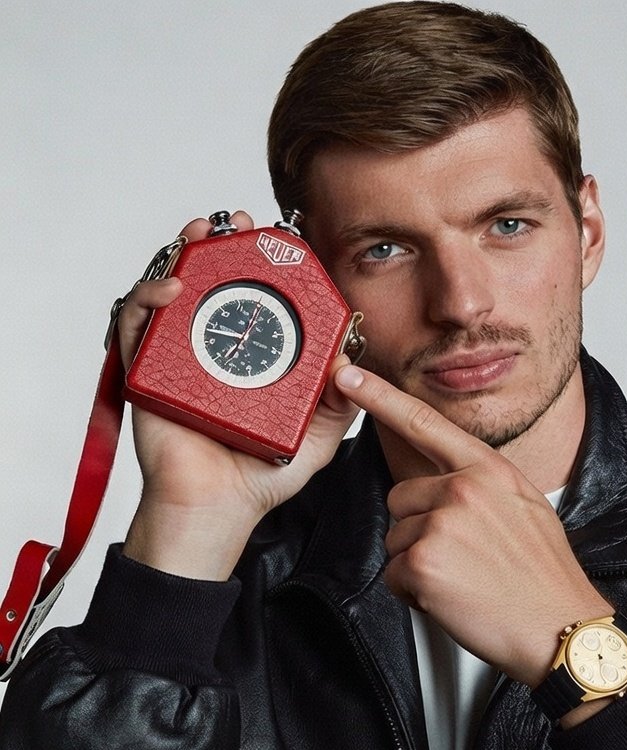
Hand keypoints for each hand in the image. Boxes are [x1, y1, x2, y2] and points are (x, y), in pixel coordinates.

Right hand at [118, 212, 360, 578]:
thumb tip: (350, 355)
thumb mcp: (319, 436)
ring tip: (203, 236)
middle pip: (212, 282)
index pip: (256, 298)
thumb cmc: (262, 478)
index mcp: (253, 358)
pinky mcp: (147, 372)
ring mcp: (178, 358)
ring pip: (173, 291)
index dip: (264, 266)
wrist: (218, 509)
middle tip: (239, 225)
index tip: (279, 245)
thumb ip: (340, 401)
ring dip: (184, 254)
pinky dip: (150, 300)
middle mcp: (214, 351)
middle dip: (223, 244)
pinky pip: (139, 326)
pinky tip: (174, 290)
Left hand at [335, 364, 609, 685]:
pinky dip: (415, 594)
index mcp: (489, 470)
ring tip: (465, 581)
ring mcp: (441, 523)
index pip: (426, 424)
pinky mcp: (423, 562)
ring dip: (418, 566)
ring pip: (396, 540)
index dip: (381, 398)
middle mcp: (463, 489)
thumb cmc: (544, 577)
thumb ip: (483, 487)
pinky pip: (394, 575)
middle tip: (463, 560)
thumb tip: (448, 486)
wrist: (560, 627)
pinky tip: (454, 599)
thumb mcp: (525, 508)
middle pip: (401, 499)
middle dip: (418, 531)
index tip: (347, 375)